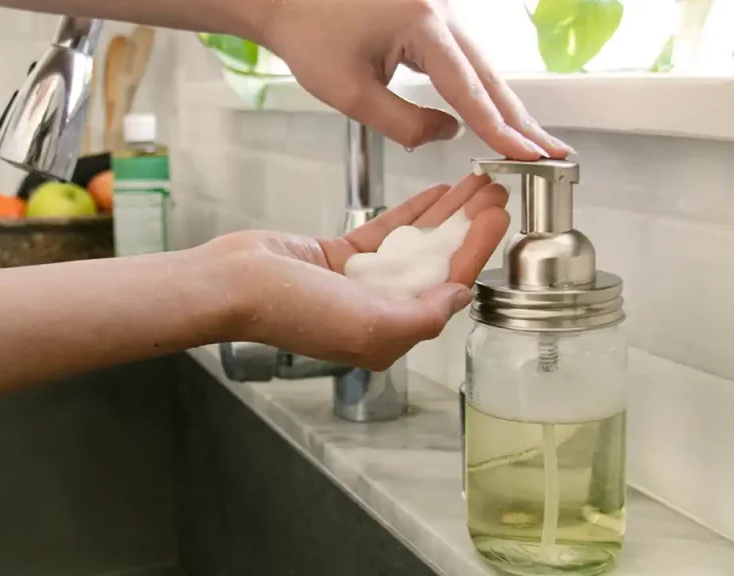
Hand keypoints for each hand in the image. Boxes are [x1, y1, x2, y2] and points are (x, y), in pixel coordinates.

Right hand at [208, 174, 508, 370]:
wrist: (234, 283)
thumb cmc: (291, 310)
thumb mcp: (369, 325)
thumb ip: (422, 316)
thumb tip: (458, 295)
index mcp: (388, 335)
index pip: (447, 289)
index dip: (477, 251)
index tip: (499, 216)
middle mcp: (378, 310)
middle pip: (438, 263)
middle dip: (469, 227)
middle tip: (496, 192)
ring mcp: (359, 282)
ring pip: (415, 244)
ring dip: (446, 214)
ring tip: (474, 185)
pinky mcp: (340, 257)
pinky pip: (385, 232)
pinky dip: (411, 212)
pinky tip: (435, 193)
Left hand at [258, 0, 572, 159]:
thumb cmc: (309, 37)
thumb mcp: (350, 94)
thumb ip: (403, 122)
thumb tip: (449, 134)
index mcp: (423, 25)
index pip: (471, 89)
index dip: (501, 129)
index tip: (529, 156)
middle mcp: (441, 11)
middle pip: (491, 75)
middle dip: (521, 120)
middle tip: (553, 155)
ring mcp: (439, 9)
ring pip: (482, 66)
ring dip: (506, 106)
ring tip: (532, 142)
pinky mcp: (431, 15)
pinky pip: (465, 56)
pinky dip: (483, 88)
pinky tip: (496, 113)